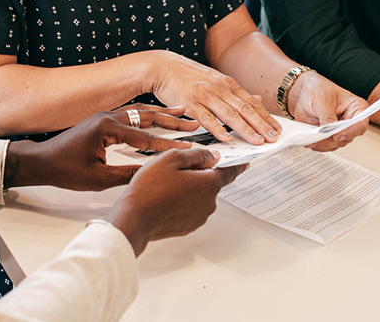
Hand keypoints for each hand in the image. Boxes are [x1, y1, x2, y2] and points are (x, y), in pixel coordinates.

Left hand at [5, 107, 197, 190]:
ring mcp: (105, 116)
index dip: (169, 145)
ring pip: (140, 111)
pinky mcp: (103, 120)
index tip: (188, 149)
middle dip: (172, 120)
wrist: (41, 161)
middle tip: (193, 122)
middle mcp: (107, 117)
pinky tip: (158, 116)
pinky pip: (131, 113)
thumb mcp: (98, 179)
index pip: (145, 137)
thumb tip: (152, 175)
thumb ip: (127, 175)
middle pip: (147, 116)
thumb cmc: (64, 169)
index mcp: (106, 128)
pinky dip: (148, 114)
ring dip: (162, 113)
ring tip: (182, 112)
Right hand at [104, 148, 245, 254]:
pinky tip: (164, 197)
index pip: (229, 172)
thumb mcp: (172, 158)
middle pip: (210, 182)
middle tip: (176, 168)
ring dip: (188, 188)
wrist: (135, 218)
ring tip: (165, 184)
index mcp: (208, 184)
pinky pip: (190, 208)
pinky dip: (182, 201)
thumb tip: (212, 156)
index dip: (236, 164)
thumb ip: (197, 154)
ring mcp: (199, 216)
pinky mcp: (188, 226)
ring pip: (198, 195)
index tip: (244, 162)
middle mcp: (208, 203)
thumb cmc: (150, 188)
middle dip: (198, 174)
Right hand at [148, 50, 279, 144]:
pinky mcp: (190, 103)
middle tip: (273, 138)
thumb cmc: (187, 76)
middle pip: (245, 109)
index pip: (251, 102)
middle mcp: (219, 89)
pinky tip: (226, 138)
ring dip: (245, 129)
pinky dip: (217, 129)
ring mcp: (205, 95)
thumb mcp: (216, 80)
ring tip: (257, 141)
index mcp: (227, 84)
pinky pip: (206, 118)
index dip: (265, 117)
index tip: (277, 129)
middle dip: (261, 125)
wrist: (162, 67)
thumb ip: (235, 92)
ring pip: (229, 114)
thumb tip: (257, 100)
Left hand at [288, 71, 369, 151]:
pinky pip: (327, 146)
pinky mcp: (329, 136)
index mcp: (356, 107)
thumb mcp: (323, 100)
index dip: (350, 132)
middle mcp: (350, 121)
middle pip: (347, 137)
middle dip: (332, 140)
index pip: (360, 124)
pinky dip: (318, 145)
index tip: (336, 135)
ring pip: (336, 144)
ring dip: (323, 144)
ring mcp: (340, 130)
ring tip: (311, 139)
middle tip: (318, 138)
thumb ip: (327, 117)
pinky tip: (310, 140)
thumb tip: (329, 132)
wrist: (304, 93)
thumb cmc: (318, 89)